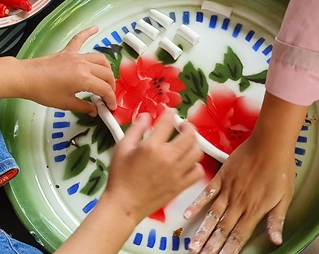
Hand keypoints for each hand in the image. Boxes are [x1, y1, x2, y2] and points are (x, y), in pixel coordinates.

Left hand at [0, 26, 115, 114]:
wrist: (26, 78)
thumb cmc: (43, 91)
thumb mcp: (65, 103)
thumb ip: (83, 106)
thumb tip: (94, 110)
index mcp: (84, 79)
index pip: (105, 89)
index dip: (110, 99)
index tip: (111, 107)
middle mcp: (84, 65)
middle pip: (106, 73)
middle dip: (111, 85)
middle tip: (108, 95)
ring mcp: (76, 56)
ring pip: (99, 58)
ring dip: (106, 68)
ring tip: (106, 77)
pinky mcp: (67, 51)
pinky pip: (80, 39)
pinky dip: (88, 33)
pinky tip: (95, 28)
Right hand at [102, 109, 204, 223]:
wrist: (124, 205)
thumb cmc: (120, 176)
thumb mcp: (122, 147)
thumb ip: (136, 129)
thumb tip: (146, 116)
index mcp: (152, 146)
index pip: (168, 122)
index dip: (169, 113)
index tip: (169, 113)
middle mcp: (168, 158)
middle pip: (190, 135)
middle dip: (187, 126)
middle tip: (181, 126)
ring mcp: (177, 173)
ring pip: (197, 152)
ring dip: (192, 144)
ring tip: (185, 144)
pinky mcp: (181, 186)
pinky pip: (198, 172)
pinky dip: (195, 165)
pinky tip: (186, 163)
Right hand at [184, 132, 294, 253]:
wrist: (270, 144)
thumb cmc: (281, 169)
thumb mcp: (285, 197)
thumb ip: (277, 219)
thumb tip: (276, 240)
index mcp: (255, 210)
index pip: (239, 236)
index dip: (228, 250)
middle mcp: (239, 203)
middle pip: (222, 229)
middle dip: (211, 246)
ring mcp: (228, 190)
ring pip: (212, 215)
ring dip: (202, 232)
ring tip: (192, 245)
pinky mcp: (222, 177)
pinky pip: (207, 193)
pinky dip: (197, 204)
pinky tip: (188, 216)